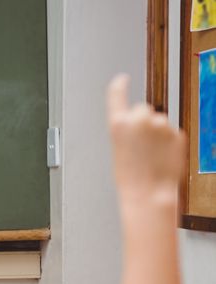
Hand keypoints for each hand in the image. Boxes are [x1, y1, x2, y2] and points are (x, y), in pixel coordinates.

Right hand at [107, 75, 185, 203]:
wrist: (149, 192)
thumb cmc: (131, 177)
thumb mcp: (119, 149)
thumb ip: (128, 130)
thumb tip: (142, 124)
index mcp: (119, 123)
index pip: (117, 94)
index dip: (119, 86)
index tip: (122, 79)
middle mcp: (140, 119)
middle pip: (143, 109)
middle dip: (143, 122)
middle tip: (141, 144)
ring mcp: (161, 125)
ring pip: (159, 122)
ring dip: (157, 134)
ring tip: (151, 155)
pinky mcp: (177, 132)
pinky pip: (172, 133)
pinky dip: (168, 143)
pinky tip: (162, 157)